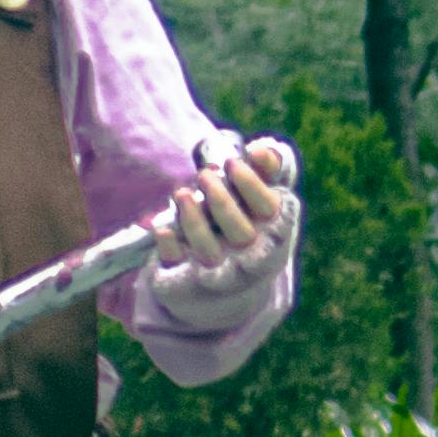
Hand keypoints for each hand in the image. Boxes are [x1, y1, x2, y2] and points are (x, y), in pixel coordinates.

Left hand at [152, 134, 297, 311]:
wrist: (231, 287)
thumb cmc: (250, 226)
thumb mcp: (265, 202)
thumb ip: (267, 171)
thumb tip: (261, 149)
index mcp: (275, 233)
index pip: (268, 208)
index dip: (250, 184)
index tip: (232, 162)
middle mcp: (251, 256)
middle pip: (239, 231)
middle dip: (219, 199)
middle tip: (204, 175)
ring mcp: (221, 272)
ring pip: (208, 249)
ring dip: (192, 219)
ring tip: (181, 193)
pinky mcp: (190, 281)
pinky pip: (178, 265)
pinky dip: (170, 247)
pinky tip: (162, 229)